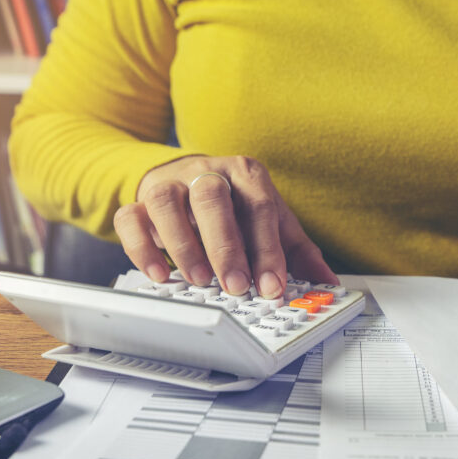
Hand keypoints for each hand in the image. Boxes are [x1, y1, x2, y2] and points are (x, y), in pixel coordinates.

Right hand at [113, 155, 336, 297]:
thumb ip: (297, 251)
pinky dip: (142, 247)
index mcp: (245, 174)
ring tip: (199, 280)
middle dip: (225, 247)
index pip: (258, 207)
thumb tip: (327, 282)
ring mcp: (169, 183)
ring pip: (166, 202)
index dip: (267, 250)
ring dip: (183, 245)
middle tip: (236, 286)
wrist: (188, 179)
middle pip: (212, 198)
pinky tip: (159, 275)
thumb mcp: (270, 222)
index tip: (272, 286)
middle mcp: (206, 172)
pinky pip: (130, 217)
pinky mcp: (138, 200)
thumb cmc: (235, 206)